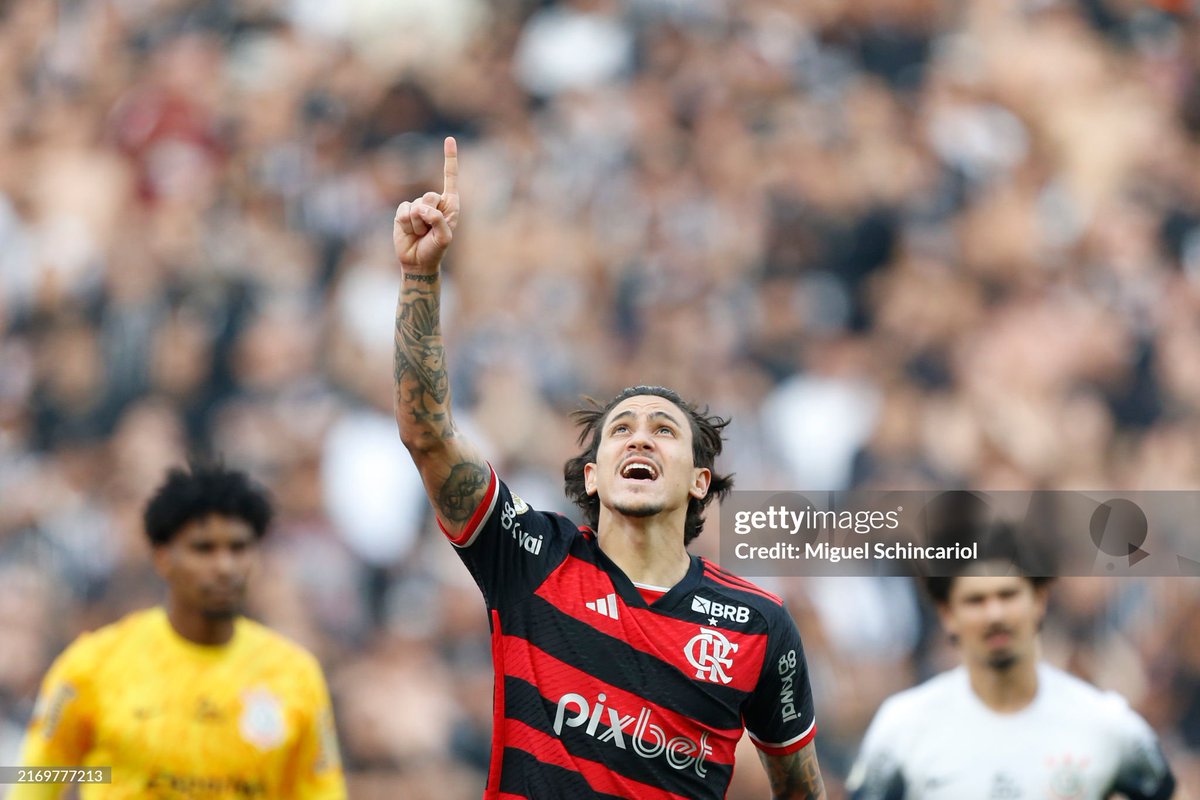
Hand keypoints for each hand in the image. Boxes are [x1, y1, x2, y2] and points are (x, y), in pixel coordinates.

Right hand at [394, 136, 459, 272]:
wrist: (417, 262)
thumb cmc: (435, 250)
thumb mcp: (444, 237)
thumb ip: (438, 220)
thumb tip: (423, 208)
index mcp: (450, 205)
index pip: (450, 178)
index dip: (449, 158)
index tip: (449, 139)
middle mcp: (434, 203)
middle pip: (430, 196)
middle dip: (429, 216)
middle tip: (429, 231)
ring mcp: (417, 206)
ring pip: (416, 207)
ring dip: (418, 225)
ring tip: (420, 234)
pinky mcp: (403, 212)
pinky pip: (403, 212)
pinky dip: (406, 225)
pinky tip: (409, 232)